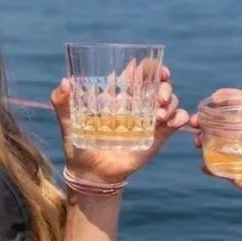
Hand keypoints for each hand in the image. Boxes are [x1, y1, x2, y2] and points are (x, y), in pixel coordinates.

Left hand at [51, 63, 188, 187]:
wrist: (90, 173)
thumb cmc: (78, 143)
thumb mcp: (68, 121)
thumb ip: (62, 101)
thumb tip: (65, 82)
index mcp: (120, 95)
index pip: (141, 73)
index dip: (152, 67)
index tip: (158, 69)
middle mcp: (138, 104)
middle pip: (161, 85)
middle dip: (165, 86)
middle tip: (160, 97)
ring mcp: (150, 120)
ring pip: (172, 101)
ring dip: (171, 103)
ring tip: (159, 115)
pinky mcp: (158, 136)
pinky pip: (177, 121)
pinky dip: (179, 118)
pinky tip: (170, 122)